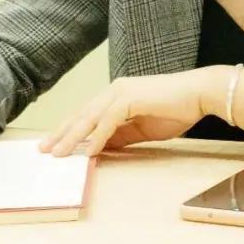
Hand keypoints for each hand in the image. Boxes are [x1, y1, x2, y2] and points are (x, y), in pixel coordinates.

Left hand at [40, 68, 223, 156]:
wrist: (200, 94)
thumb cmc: (176, 109)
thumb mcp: (142, 129)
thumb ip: (120, 135)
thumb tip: (100, 147)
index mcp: (117, 95)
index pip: (86, 114)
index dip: (68, 130)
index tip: (53, 145)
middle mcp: (115, 90)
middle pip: (82, 114)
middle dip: (62, 133)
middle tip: (44, 149)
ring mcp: (122, 92)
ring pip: (90, 117)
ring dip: (73, 136)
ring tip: (58, 153)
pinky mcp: (131, 98)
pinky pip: (109, 120)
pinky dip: (98, 136)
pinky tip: (90, 151)